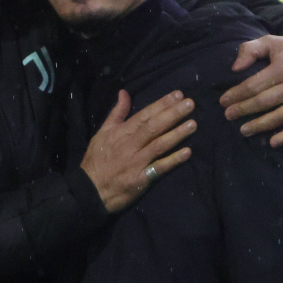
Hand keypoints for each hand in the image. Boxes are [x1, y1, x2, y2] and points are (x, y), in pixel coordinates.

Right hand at [80, 90, 195, 212]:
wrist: (90, 189)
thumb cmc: (97, 160)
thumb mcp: (102, 133)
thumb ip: (116, 113)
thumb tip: (124, 92)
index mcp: (121, 132)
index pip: (144, 115)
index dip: (161, 104)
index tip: (177, 95)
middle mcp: (130, 145)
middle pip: (154, 127)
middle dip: (172, 114)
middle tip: (190, 104)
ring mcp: (136, 161)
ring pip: (159, 145)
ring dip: (177, 134)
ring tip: (193, 124)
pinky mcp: (141, 178)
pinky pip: (159, 167)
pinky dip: (173, 160)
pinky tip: (187, 152)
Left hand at [220, 35, 282, 147]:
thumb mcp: (271, 41)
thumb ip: (250, 50)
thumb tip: (235, 68)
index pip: (255, 85)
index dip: (237, 94)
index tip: (223, 101)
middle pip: (265, 102)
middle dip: (244, 110)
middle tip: (228, 115)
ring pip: (280, 116)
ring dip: (260, 125)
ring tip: (243, 130)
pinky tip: (272, 143)